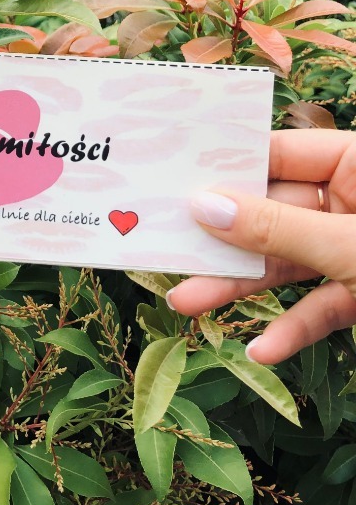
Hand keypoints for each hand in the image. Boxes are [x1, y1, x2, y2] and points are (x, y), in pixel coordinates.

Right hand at [167, 129, 355, 364]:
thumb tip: (205, 207)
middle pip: (272, 215)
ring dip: (240, 287)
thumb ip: (279, 229)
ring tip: (188, 304)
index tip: (172, 179)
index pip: (278, 155)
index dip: (226, 168)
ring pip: (286, 264)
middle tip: (168, 247)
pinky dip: (292, 329)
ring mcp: (353, 250)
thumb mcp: (351, 243)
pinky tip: (261, 349)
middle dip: (221, 240)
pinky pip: (319, 307)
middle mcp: (351, 201)